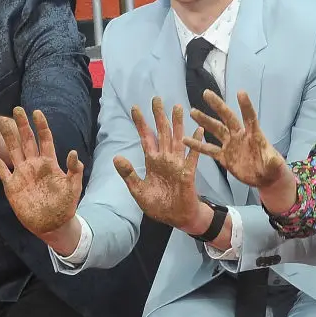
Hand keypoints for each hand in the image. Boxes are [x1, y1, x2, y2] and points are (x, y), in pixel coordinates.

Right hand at [0, 106, 83, 236]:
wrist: (52, 224)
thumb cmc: (65, 206)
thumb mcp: (73, 187)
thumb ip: (74, 170)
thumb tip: (73, 152)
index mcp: (49, 163)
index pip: (45, 140)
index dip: (41, 126)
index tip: (36, 112)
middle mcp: (34, 165)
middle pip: (27, 141)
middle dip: (22, 125)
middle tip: (17, 109)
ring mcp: (22, 174)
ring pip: (13, 150)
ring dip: (9, 137)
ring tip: (3, 122)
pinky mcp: (12, 185)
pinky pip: (1, 169)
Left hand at [113, 96, 204, 230]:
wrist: (177, 218)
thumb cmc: (159, 205)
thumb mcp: (138, 191)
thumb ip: (129, 174)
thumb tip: (116, 157)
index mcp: (153, 161)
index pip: (146, 138)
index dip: (141, 123)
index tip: (135, 108)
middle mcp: (165, 158)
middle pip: (162, 132)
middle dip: (159, 116)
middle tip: (156, 98)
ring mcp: (177, 164)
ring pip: (177, 139)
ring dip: (177, 124)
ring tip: (177, 107)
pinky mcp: (188, 172)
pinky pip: (192, 155)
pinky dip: (195, 142)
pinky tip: (198, 129)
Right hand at [184, 89, 287, 188]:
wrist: (265, 178)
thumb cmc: (273, 168)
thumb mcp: (274, 165)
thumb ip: (273, 161)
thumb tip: (275, 160)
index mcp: (253, 135)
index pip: (249, 117)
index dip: (245, 106)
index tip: (240, 92)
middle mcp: (240, 136)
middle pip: (227, 117)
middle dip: (217, 105)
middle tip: (206, 93)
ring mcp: (231, 145)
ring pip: (216, 130)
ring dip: (204, 121)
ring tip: (192, 111)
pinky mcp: (224, 157)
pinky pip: (209, 150)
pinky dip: (197, 145)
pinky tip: (186, 139)